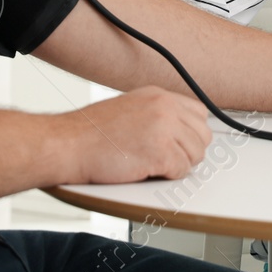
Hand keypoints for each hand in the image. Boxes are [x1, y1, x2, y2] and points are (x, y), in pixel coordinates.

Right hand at [58, 86, 211, 182]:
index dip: (190, 134)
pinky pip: (181, 170)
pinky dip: (167, 176)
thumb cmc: (90, 133)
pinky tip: (146, 169)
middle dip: (187, 151)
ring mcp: (164, 127)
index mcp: (158, 95)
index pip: (199, 113)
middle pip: (202, 135)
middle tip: (166, 159)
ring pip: (195, 155)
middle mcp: (165, 107)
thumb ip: (156, 114)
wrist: (69, 143)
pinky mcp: (160, 151)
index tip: (182, 144)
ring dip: (177, 165)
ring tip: (152, 163)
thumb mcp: (129, 107)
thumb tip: (178, 130)